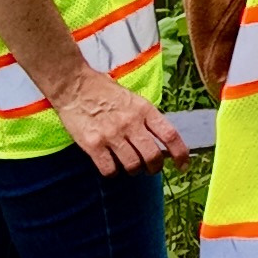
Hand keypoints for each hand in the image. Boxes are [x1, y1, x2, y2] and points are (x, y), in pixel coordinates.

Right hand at [53, 68, 183, 176]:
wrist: (74, 86)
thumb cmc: (104, 91)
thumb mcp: (133, 99)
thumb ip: (147, 119)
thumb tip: (162, 143)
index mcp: (144, 109)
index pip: (170, 135)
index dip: (180, 153)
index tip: (183, 165)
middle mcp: (131, 123)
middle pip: (153, 156)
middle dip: (155, 168)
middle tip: (150, 168)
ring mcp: (112, 135)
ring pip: (133, 166)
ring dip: (134, 170)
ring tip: (129, 165)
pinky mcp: (93, 145)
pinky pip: (110, 170)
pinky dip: (113, 172)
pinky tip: (110, 164)